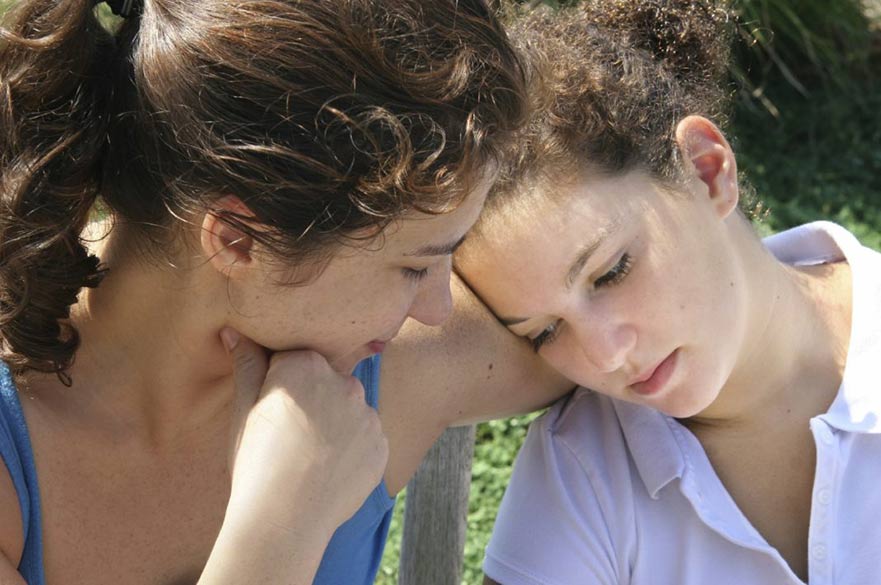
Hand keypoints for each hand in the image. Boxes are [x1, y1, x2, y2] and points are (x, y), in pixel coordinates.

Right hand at [221, 328, 388, 535]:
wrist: (284, 518)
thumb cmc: (256, 463)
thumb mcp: (243, 411)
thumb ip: (246, 365)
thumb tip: (234, 330)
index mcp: (306, 365)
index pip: (295, 361)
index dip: (280, 385)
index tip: (272, 411)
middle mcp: (345, 381)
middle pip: (327, 382)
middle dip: (312, 400)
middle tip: (289, 436)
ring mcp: (368, 414)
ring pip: (349, 411)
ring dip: (335, 424)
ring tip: (310, 457)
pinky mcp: (381, 445)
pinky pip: (366, 439)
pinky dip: (352, 450)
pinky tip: (329, 470)